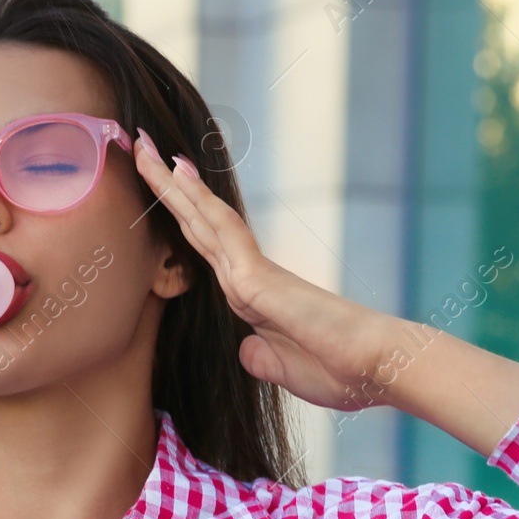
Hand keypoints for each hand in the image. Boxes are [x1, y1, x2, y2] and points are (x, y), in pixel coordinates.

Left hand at [132, 129, 399, 411]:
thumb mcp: (286, 371)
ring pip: (204, 218)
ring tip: (146, 147)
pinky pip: (223, 230)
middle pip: (198, 224)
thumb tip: (247, 349)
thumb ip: (263, 358)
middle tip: (140, 148)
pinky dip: (198, 202)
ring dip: (172, 184)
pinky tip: (179, 175)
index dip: (181, 218)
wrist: (378, 369)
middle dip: (166, 188)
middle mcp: (249, 277)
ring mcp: (253, 273)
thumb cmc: (342, 372)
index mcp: (251, 298)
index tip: (159, 188)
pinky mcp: (258, 279)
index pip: (205, 249)